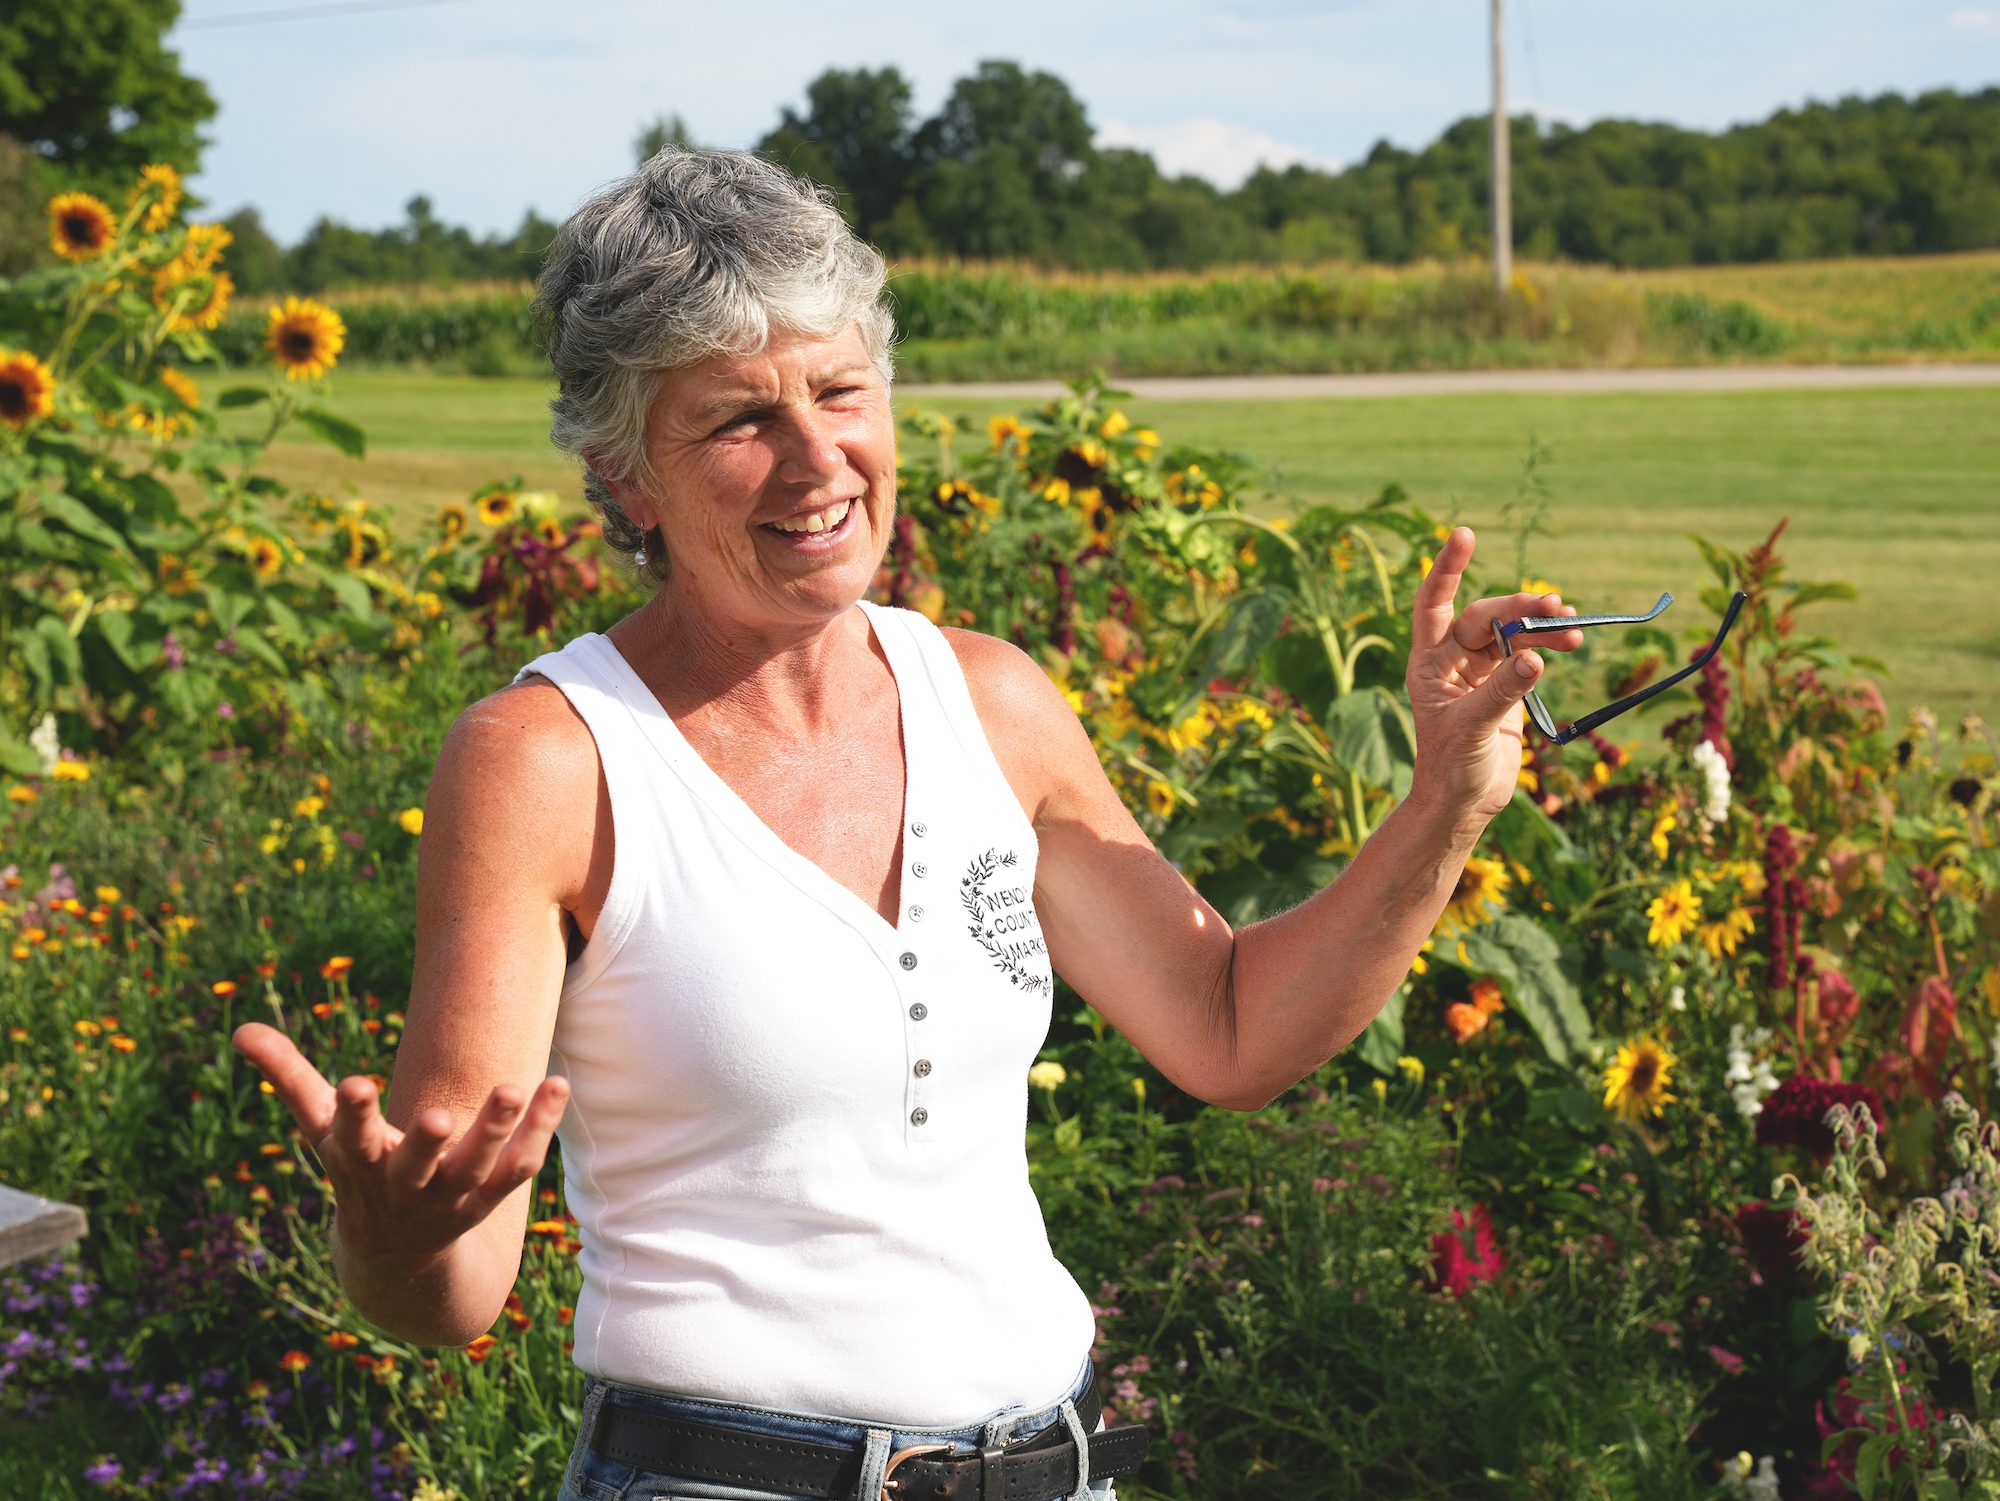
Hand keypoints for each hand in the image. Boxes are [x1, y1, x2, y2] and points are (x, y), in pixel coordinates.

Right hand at [231, 1021, 569, 1268]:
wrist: (395, 1256)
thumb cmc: (355, 1171)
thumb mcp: (319, 1128)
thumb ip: (289, 1078)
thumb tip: (240, 1030)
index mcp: (359, 1163)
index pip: (351, 1139)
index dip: (353, 1115)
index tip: (355, 1085)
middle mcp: (405, 1185)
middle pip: (418, 1164)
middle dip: (428, 1142)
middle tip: (440, 1115)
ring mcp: (450, 1196)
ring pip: (477, 1166)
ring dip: (497, 1129)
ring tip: (514, 1086)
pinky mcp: (488, 1199)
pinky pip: (519, 1167)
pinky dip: (540, 1130)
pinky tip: (558, 1085)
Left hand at [1404, 526, 1582, 824]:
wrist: (1464, 804)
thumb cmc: (1452, 768)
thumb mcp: (1473, 729)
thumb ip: (1503, 691)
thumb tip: (1536, 656)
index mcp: (1429, 663)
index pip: (1434, 603)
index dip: (1448, 568)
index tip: (1465, 533)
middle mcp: (1452, 660)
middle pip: (1488, 615)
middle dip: (1521, 608)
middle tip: (1556, 607)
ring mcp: (1481, 671)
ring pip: (1513, 632)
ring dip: (1542, 625)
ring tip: (1572, 627)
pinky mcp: (1505, 686)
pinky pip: (1530, 653)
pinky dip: (1549, 645)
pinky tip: (1569, 643)